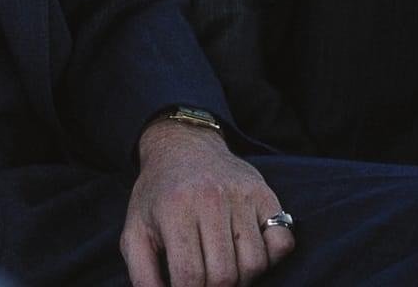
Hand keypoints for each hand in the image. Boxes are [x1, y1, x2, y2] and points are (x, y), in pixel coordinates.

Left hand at [120, 120, 294, 286]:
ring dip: (242, 279)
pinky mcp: (265, 194)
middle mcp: (212, 199)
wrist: (184, 146)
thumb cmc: (158, 196)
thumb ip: (141, 274)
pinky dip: (271, 258)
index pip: (190, 276)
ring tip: (225, 271)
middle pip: (224, 275)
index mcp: (175, 210)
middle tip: (205, 283)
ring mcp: (242, 195)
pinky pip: (282, 243)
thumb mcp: (135, 231)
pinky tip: (248, 253)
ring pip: (255, 263)